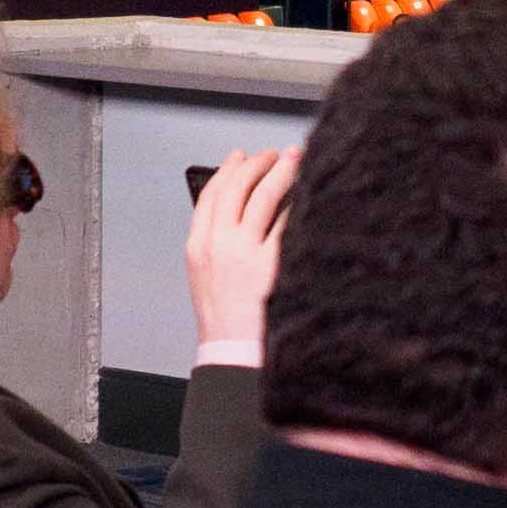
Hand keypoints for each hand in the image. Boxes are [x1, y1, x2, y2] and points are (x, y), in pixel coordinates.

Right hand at [184, 148, 296, 343]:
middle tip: (273, 155)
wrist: (234, 352)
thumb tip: (240, 208)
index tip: (240, 156)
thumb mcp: (206, 276)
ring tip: (295, 161)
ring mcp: (245, 254)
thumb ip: (216, 241)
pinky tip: (308, 193)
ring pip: (264, 196)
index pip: (210, 195)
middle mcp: (219, 246)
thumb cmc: (225, 319)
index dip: (227, 170)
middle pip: (237, 188)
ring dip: (281, 172)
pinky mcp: (272, 264)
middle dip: (257, 164)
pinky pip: (288, 221)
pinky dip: (298, 202)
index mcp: (198, 247)